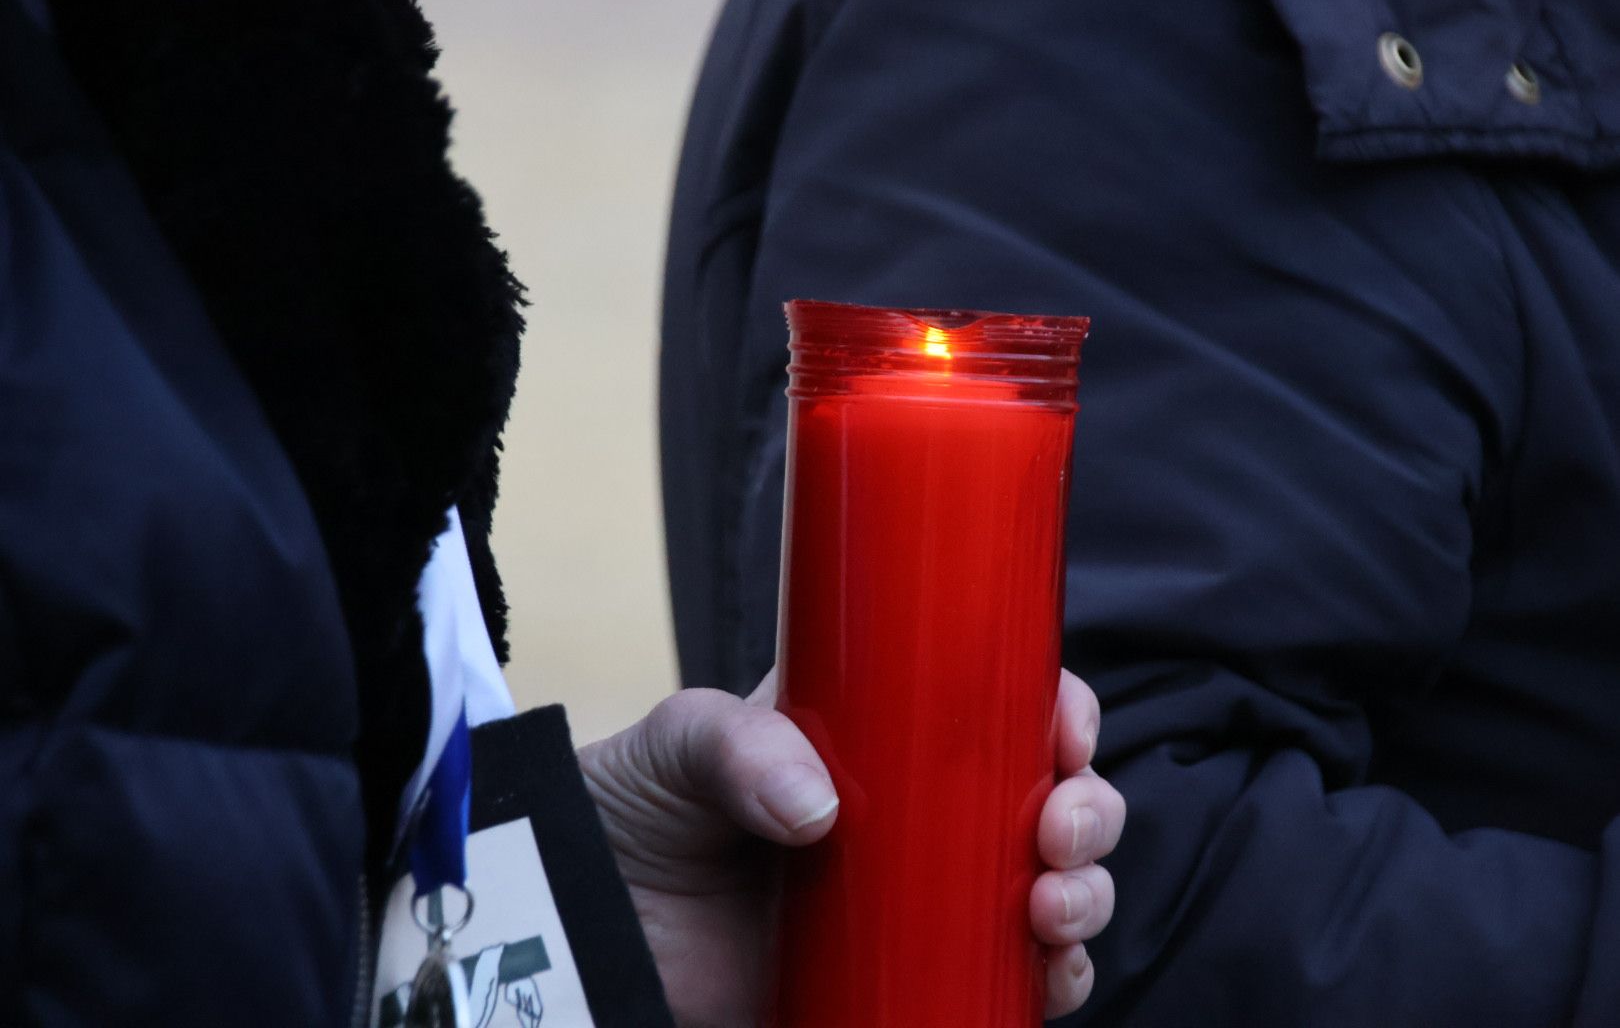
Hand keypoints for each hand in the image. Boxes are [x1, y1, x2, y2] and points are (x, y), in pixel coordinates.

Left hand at [578, 669, 1123, 1025]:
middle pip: (1050, 801)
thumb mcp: (679, 743)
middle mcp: (920, 815)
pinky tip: (1048, 974)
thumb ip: (738, 748)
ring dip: (1085, 895)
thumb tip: (823, 810)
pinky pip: (1009, 982)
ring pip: (1050, 892)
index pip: (1000, 708)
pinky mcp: (905, 978)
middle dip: (1088, 811)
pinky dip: (1052, 981)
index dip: (1059, 710)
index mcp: (883, 735)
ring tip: (1050, 907)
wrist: (584, 927)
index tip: (1066, 728)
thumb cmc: (634, 812)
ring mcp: (920, 900)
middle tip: (1058, 832)